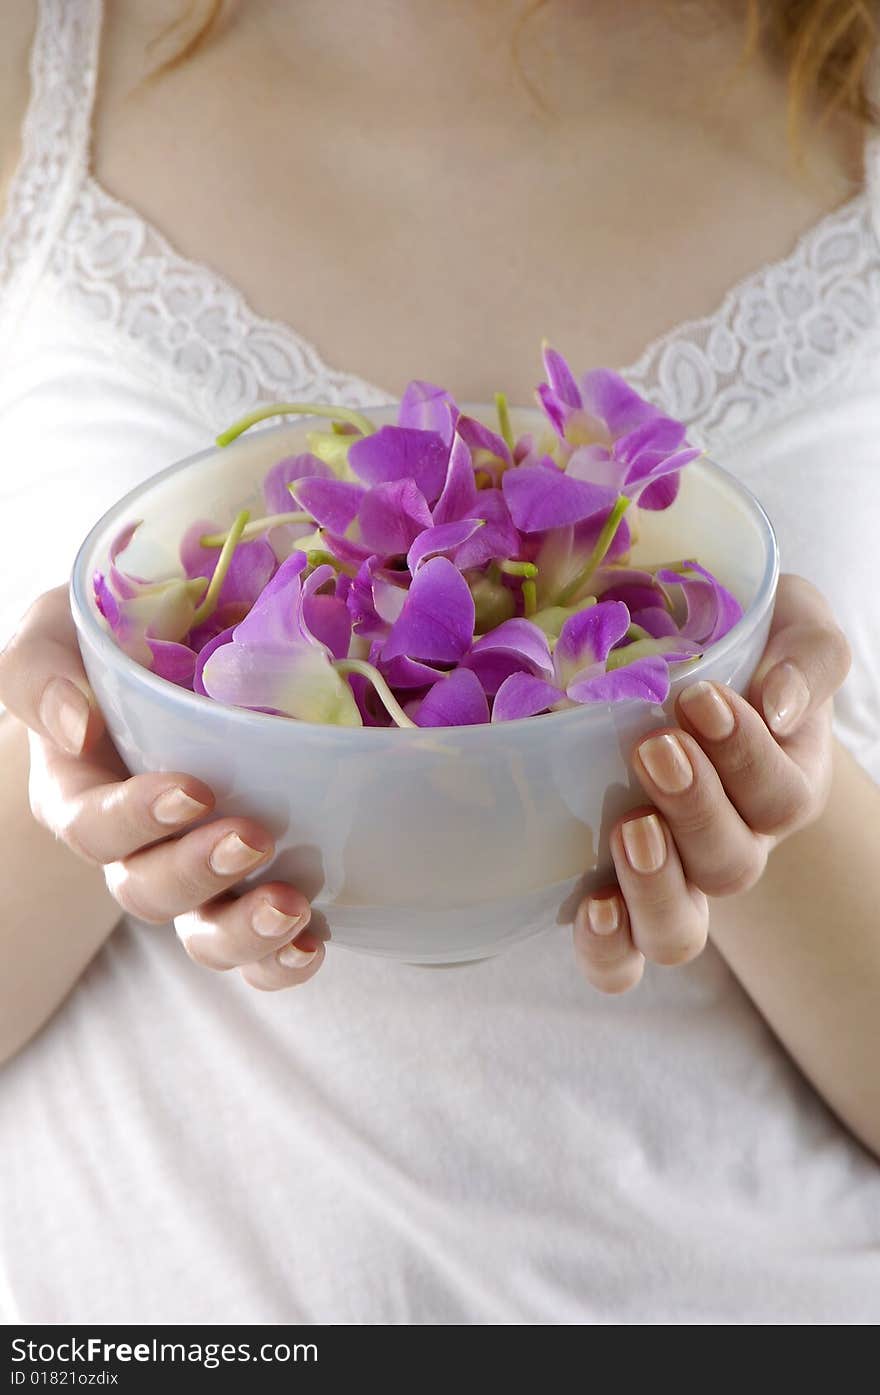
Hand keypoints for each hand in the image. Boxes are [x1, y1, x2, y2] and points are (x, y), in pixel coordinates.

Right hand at [0, 587, 322, 990]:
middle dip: (199, 874)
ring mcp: (197, 874)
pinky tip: (314, 943)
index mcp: (80, 793)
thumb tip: (77, 721)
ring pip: (204, 934)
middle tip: (253, 837)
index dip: (136, 821)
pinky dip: (282, 960)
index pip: (93, 828)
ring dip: (244, 933)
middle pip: (149, 891)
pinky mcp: (252, 886)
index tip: (192, 790)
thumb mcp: (56, 631)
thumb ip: (39, 670)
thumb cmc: (109, 635)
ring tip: (290, 910)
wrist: (176, 646)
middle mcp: (136, 848)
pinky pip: (259, 950)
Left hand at [573, 574, 851, 993]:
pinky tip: (593, 907)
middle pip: (732, 864)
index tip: (702, 698)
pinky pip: (619, 959)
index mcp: (778, 786)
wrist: (669, 670)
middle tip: (656, 748)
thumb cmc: (737, 647)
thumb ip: (807, 655)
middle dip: (696, 808)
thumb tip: (779, 704)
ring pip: (680, 929)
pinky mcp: (611, 897)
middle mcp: (730, 845)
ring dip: (657, 885)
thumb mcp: (789, 625)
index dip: (745, 756)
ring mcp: (670, 880)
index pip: (779, 795)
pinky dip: (609, 948)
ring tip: (630, 827)